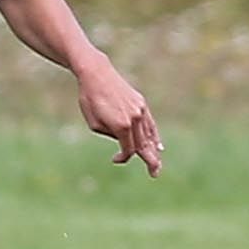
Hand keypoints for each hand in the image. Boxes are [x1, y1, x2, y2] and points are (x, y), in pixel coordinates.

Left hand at [76, 62, 162, 177]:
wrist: (97, 74)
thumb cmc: (90, 99)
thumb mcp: (94, 123)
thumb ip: (110, 135)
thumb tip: (123, 141)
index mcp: (121, 125)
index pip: (128, 150)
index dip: (123, 157)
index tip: (114, 159)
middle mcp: (134, 118)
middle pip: (144, 145)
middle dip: (150, 161)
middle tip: (154, 174)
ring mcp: (140, 110)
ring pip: (149, 135)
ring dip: (153, 150)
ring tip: (157, 163)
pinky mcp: (141, 103)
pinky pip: (150, 124)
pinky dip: (154, 135)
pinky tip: (158, 145)